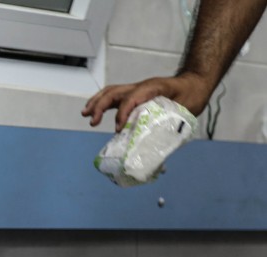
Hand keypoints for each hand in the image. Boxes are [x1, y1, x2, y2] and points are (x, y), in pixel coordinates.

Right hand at [81, 73, 212, 131]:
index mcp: (154, 88)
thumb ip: (169, 124)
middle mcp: (142, 87)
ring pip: (111, 92)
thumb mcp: (185, 110)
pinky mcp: (134, 95)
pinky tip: (93, 113)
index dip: (123, 113)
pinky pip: (114, 96)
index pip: (132, 98)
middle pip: (115, 92)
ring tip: (85, 115)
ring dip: (96, 103)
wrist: (195, 83)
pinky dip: (101, 103)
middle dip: (101, 106)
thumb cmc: (192, 96)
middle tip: (92, 122)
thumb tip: (156, 147)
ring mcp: (136, 90)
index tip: (118, 129)